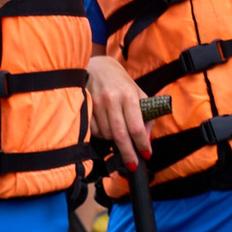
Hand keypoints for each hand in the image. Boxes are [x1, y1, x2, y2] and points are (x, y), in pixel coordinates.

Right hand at [87, 54, 155, 172]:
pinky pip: (94, 131)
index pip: (137, 127)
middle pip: (120, 135)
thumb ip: (146, 116)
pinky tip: (105, 126)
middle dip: (128, 153)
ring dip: (113, 141)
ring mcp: (96, 103)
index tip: (146, 155)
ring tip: (118, 133)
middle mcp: (112, 99)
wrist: (98, 66)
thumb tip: (146, 140)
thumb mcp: (139, 94)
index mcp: (129, 95)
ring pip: (106, 135)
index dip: (142, 144)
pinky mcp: (85, 106)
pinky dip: (101, 134)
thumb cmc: (121, 83)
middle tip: (133, 165)